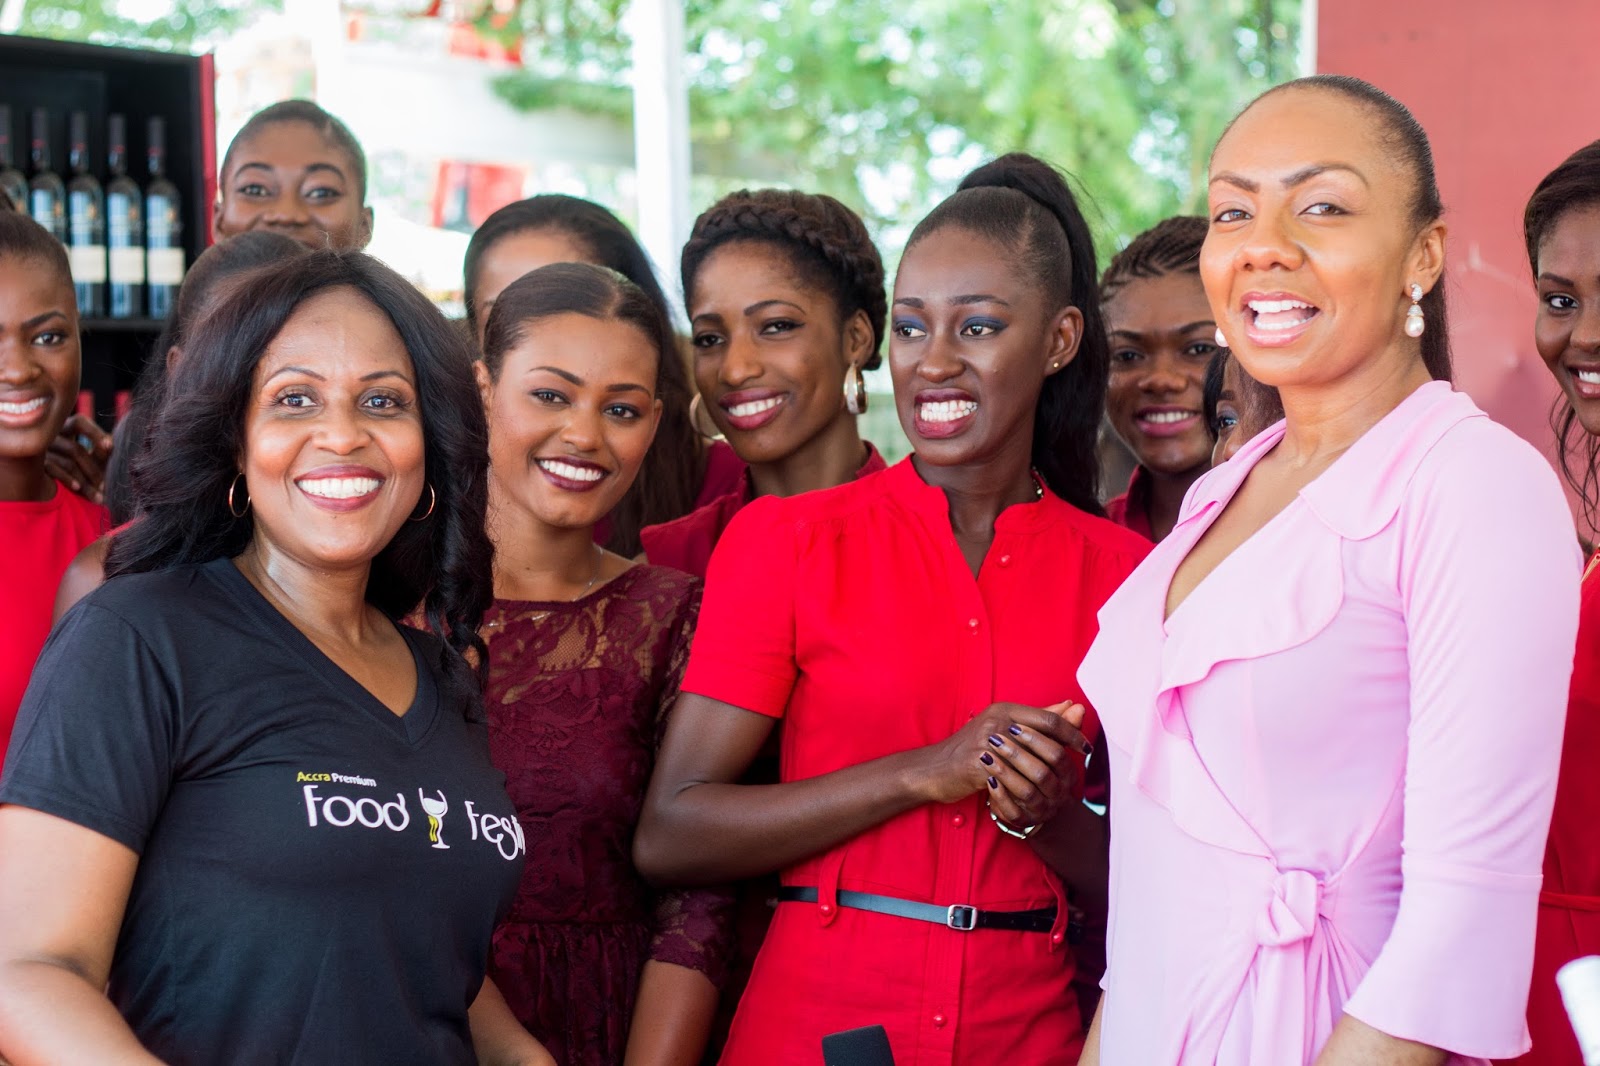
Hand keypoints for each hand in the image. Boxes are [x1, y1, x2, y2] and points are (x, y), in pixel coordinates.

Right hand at [45, 416, 111, 504]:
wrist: (60, 484)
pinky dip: (67, 479)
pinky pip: (53, 471)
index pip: (79, 422)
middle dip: (93, 470)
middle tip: (106, 485)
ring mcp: (41, 451)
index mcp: (66, 428)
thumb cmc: (85, 466)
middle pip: (75, 449)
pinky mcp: (36, 465)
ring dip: (85, 481)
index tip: (110, 446)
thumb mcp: (95, 458)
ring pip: (67, 463)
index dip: (94, 432)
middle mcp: (51, 437)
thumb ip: (103, 450)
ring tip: (98, 495)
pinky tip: (78, 488)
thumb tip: (110, 445)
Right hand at [914, 700, 1089, 811]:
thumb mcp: (1005, 728)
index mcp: (1006, 709)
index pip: (1048, 718)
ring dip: (1048, 783)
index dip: (1071, 733)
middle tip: (1075, 777)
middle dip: (1065, 760)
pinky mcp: (979, 765)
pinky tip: (1035, 801)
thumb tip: (1073, 707)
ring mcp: (987, 743)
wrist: (935, 768)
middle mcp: (997, 721)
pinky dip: (1026, 793)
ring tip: (1059, 793)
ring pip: (1032, 765)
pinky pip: (1013, 782)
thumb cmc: (973, 749)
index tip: (1085, 748)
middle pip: (1044, 741)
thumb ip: (1039, 719)